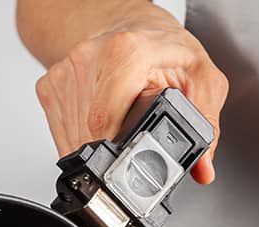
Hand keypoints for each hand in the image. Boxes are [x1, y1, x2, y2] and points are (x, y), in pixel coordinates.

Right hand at [32, 3, 227, 181]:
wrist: (135, 26)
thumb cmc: (167, 51)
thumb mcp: (203, 80)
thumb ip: (206, 126)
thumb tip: (203, 168)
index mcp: (127, 52)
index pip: (105, 117)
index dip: (117, 148)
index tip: (130, 162)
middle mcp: (90, 56)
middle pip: (89, 131)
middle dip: (113, 152)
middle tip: (135, 148)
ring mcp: (67, 70)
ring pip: (73, 135)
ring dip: (97, 147)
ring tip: (121, 129)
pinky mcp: (52, 84)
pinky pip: (61, 129)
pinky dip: (81, 139)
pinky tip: (103, 125)